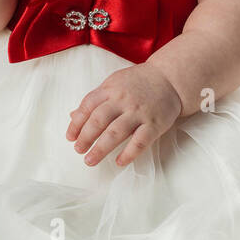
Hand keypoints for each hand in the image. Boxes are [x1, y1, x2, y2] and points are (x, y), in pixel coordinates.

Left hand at [66, 65, 182, 167]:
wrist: (170, 78)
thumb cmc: (138, 82)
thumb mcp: (113, 84)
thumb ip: (95, 99)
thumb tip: (73, 116)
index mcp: (110, 89)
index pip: (87, 106)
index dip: (76, 123)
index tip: (70, 137)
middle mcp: (123, 100)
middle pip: (98, 120)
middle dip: (85, 137)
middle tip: (78, 150)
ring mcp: (139, 112)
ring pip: (116, 133)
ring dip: (100, 149)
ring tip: (90, 160)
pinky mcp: (154, 124)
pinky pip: (140, 141)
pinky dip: (129, 154)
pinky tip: (119, 162)